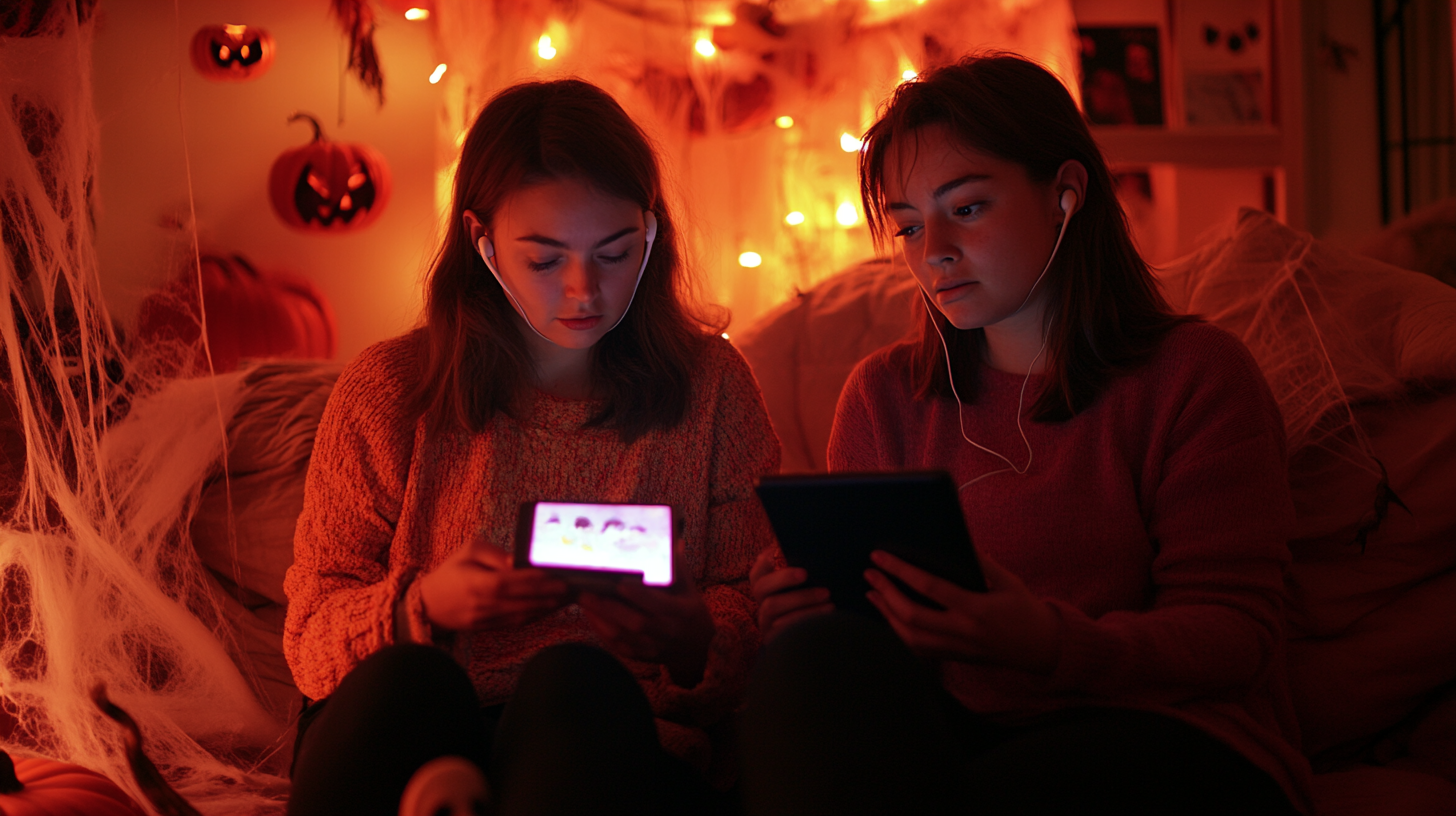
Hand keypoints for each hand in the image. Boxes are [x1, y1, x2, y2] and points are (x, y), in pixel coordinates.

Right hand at [418, 541, 569, 632]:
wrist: (427, 605)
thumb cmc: (450, 572)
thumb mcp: (468, 551)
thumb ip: (494, 554)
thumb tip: (518, 561)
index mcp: (478, 583)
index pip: (514, 582)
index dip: (538, 580)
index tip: (560, 576)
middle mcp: (484, 604)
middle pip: (524, 601)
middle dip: (552, 595)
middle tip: (574, 588)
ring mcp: (487, 620)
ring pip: (524, 615)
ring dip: (549, 607)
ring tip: (570, 598)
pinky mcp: (489, 629)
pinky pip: (517, 623)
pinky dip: (536, 615)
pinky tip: (551, 607)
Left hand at [578, 545, 715, 687]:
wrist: (698, 648)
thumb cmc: (691, 612)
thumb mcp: (690, 590)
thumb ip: (679, 568)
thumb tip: (673, 539)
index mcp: (682, 612)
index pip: (659, 604)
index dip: (639, 596)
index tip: (619, 583)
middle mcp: (668, 632)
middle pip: (635, 623)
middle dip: (608, 608)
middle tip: (585, 592)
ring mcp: (654, 647)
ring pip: (623, 637)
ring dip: (600, 619)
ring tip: (583, 601)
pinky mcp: (643, 656)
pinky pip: (619, 647)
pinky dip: (603, 633)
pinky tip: (591, 616)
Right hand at [749, 547, 832, 642]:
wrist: (816, 634)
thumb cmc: (811, 595)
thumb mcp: (805, 579)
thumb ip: (800, 562)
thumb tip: (805, 541)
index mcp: (764, 580)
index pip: (758, 567)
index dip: (767, 559)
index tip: (783, 551)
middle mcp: (760, 599)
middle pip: (762, 586)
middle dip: (783, 578)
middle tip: (806, 574)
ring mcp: (765, 619)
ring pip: (773, 606)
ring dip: (801, 599)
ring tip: (828, 596)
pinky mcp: (773, 637)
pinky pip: (785, 628)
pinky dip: (806, 618)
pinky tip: (827, 613)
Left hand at [865, 550, 1060, 672]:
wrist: (1041, 649)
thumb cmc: (1025, 609)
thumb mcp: (1009, 581)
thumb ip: (983, 564)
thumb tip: (958, 542)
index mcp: (976, 609)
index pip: (930, 588)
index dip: (901, 572)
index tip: (880, 557)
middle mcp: (962, 631)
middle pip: (912, 616)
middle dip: (886, 593)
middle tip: (870, 574)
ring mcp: (956, 648)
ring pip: (910, 638)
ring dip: (886, 615)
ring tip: (872, 594)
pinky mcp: (954, 658)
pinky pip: (918, 649)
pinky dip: (899, 633)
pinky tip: (889, 617)